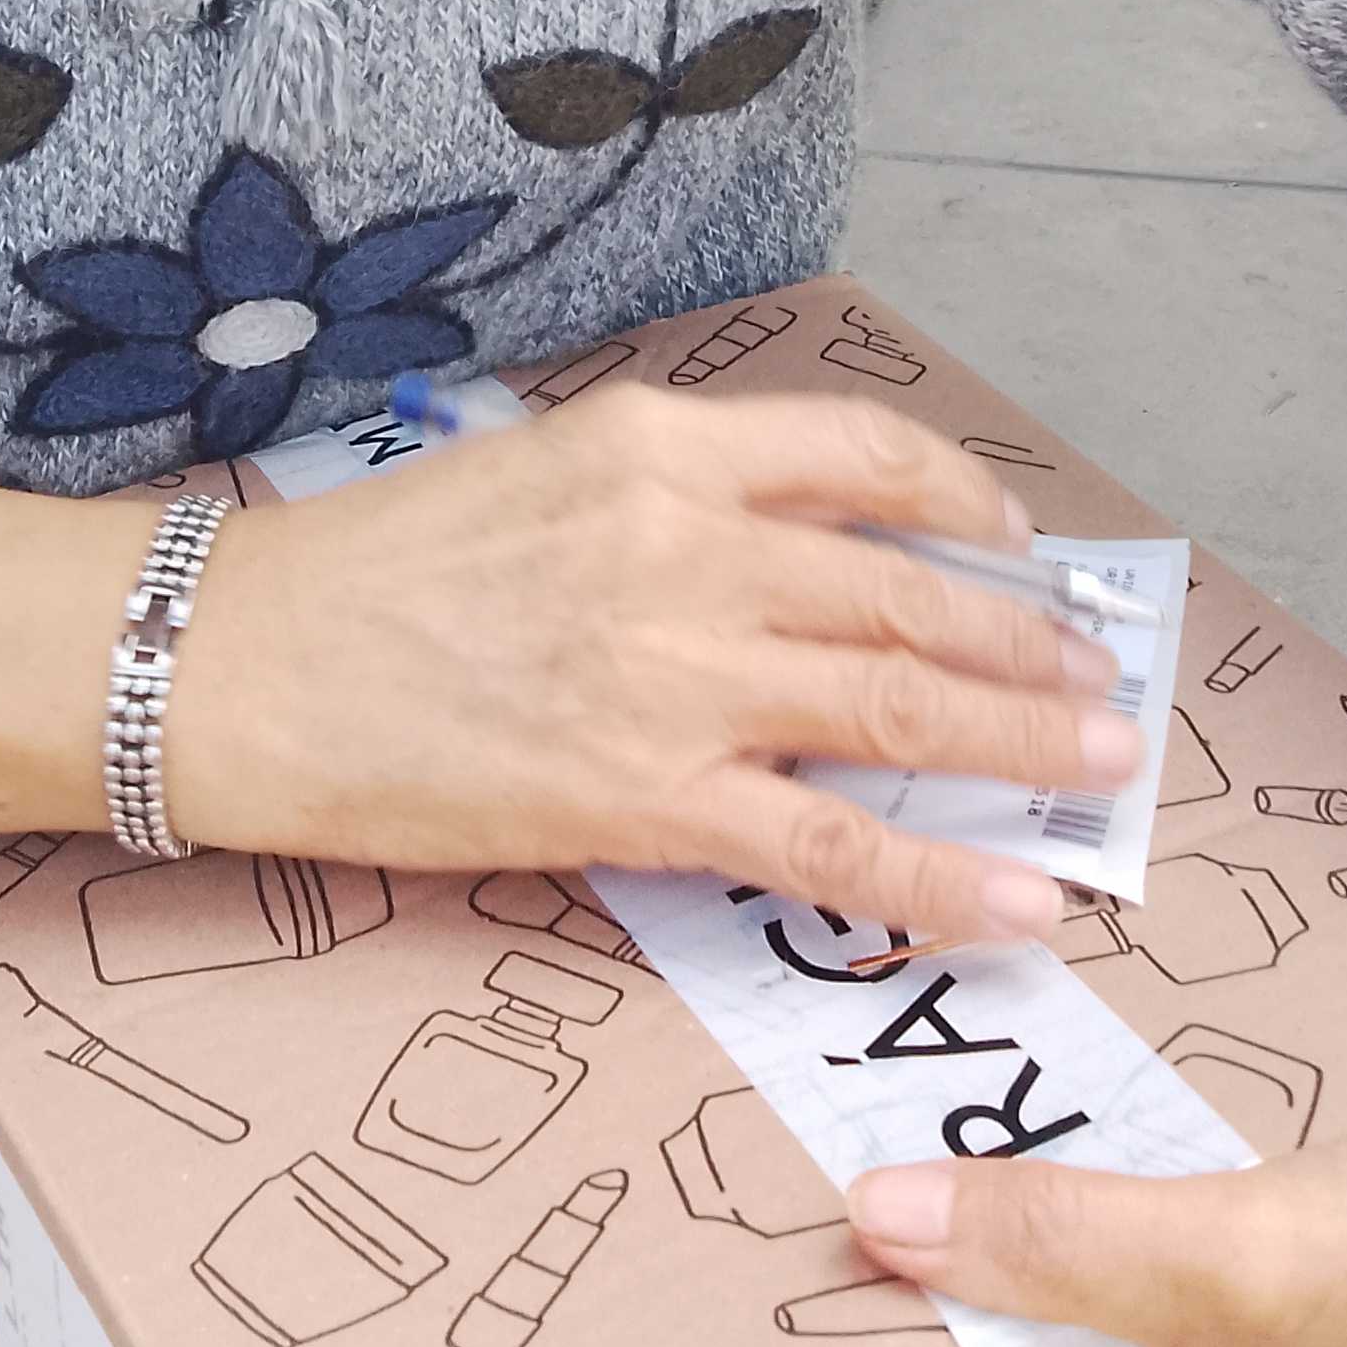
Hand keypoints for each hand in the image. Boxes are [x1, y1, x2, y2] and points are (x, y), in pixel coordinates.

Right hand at [158, 383, 1136, 954]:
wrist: (243, 666)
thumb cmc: (371, 574)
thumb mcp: (535, 469)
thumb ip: (669, 499)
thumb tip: (792, 552)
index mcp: (655, 448)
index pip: (860, 460)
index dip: (964, 504)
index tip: (1016, 548)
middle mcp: (685, 545)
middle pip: (908, 593)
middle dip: (1025, 643)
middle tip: (1101, 681)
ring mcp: (673, 675)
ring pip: (898, 707)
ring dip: (1021, 740)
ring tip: (1102, 766)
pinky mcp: (644, 799)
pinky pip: (831, 845)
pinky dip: (946, 877)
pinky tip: (1024, 899)